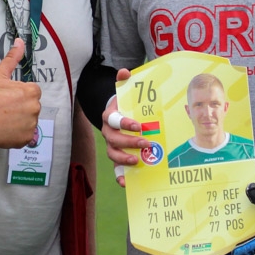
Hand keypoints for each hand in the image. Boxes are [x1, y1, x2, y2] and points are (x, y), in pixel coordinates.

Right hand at [0, 38, 41, 148]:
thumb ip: (12, 58)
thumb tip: (19, 42)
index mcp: (31, 92)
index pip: (32, 92)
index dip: (19, 94)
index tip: (9, 98)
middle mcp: (35, 108)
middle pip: (32, 107)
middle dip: (21, 108)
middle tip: (4, 108)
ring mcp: (31, 125)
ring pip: (29, 121)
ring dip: (20, 121)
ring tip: (4, 119)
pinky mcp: (25, 138)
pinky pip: (26, 136)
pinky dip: (17, 134)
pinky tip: (5, 129)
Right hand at [100, 68, 147, 186]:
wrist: (117, 116)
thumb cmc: (125, 105)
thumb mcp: (124, 92)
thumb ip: (124, 82)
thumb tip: (124, 71)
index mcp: (110, 116)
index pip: (114, 120)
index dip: (125, 123)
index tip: (139, 126)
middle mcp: (108, 132)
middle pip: (114, 140)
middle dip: (130, 143)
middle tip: (147, 143)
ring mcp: (111, 146)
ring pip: (113, 154)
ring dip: (124, 159)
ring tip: (138, 161)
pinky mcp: (116, 157)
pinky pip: (115, 169)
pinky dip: (119, 177)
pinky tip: (126, 183)